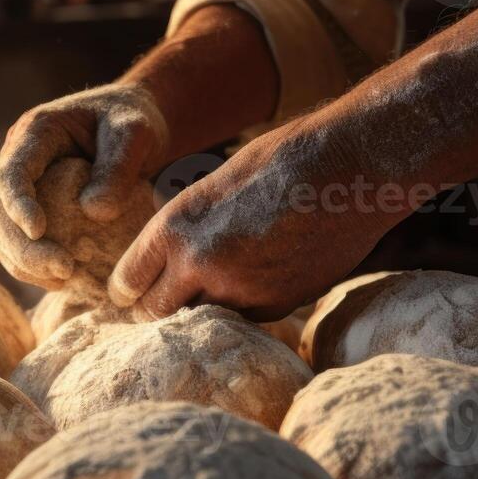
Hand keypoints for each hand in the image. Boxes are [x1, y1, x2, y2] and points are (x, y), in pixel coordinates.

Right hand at [0, 84, 167, 287]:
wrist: (134, 125)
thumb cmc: (134, 121)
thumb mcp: (135, 134)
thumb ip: (118, 166)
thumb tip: (92, 211)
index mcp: (35, 132)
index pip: (11, 174)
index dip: (17, 205)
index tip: (39, 232)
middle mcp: (18, 160)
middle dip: (22, 247)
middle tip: (63, 269)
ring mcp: (22, 187)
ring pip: (0, 233)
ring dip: (24, 262)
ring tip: (64, 279)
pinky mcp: (32, 208)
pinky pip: (17, 244)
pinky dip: (32, 266)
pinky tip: (61, 281)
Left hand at [109, 116, 396, 320]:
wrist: (349, 169)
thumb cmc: (283, 160)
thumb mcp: (215, 185)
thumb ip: (189, 225)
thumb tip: (173, 254)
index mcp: (174, 227)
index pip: (128, 282)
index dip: (130, 290)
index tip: (134, 294)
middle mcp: (198, 264)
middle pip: (156, 313)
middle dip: (160, 309)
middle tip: (170, 302)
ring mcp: (239, 290)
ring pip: (204, 318)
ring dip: (207, 309)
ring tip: (224, 284)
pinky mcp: (277, 306)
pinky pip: (247, 318)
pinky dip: (247, 307)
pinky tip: (264, 277)